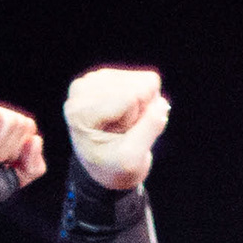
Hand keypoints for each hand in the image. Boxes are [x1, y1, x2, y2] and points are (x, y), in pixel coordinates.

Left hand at [65, 67, 168, 189]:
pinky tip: (125, 115)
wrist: (104, 166)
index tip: (120, 136)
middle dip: (139, 111)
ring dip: (140, 106)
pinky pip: (144, 79)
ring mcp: (93, 80)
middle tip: (124, 131)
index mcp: (81, 112)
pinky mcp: (106, 76)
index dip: (137, 119)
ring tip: (124, 125)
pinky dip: (140, 99)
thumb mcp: (131, 160)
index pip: (131, 97)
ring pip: (143, 81)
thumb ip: (148, 131)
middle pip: (138, 86)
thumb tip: (162, 104)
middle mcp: (82, 90)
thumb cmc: (114, 167)